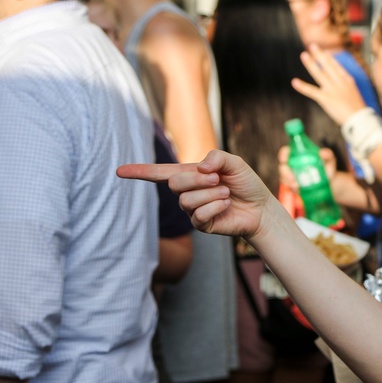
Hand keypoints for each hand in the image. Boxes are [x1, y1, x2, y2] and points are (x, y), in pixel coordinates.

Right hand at [117, 150, 273, 239]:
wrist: (260, 207)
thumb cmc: (246, 183)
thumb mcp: (234, 163)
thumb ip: (217, 157)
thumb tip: (200, 167)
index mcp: (191, 174)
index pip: (160, 173)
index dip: (139, 172)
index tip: (119, 171)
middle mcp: (187, 192)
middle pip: (174, 184)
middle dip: (197, 180)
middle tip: (218, 180)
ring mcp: (192, 209)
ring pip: (187, 200)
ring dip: (210, 194)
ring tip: (226, 194)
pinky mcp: (201, 224)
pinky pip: (198, 215)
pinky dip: (216, 207)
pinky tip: (226, 206)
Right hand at [278, 144, 339, 190]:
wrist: (330, 183)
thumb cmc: (327, 168)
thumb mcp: (329, 160)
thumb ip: (328, 155)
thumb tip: (322, 152)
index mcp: (298, 154)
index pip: (287, 151)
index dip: (283, 154)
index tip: (284, 158)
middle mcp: (293, 164)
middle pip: (283, 165)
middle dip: (284, 171)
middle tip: (291, 176)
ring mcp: (292, 175)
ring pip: (284, 177)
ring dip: (288, 181)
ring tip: (296, 184)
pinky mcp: (294, 185)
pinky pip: (289, 186)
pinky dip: (292, 187)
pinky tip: (298, 188)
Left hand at [292, 44, 368, 123]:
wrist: (359, 119)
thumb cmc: (358, 109)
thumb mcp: (354, 93)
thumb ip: (346, 86)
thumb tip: (341, 82)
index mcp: (347, 80)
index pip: (337, 66)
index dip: (330, 58)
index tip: (324, 52)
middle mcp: (339, 82)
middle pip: (327, 65)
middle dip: (319, 55)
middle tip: (312, 46)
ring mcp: (332, 89)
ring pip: (319, 73)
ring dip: (310, 63)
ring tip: (304, 55)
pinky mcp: (325, 98)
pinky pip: (312, 91)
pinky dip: (302, 86)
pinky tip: (294, 82)